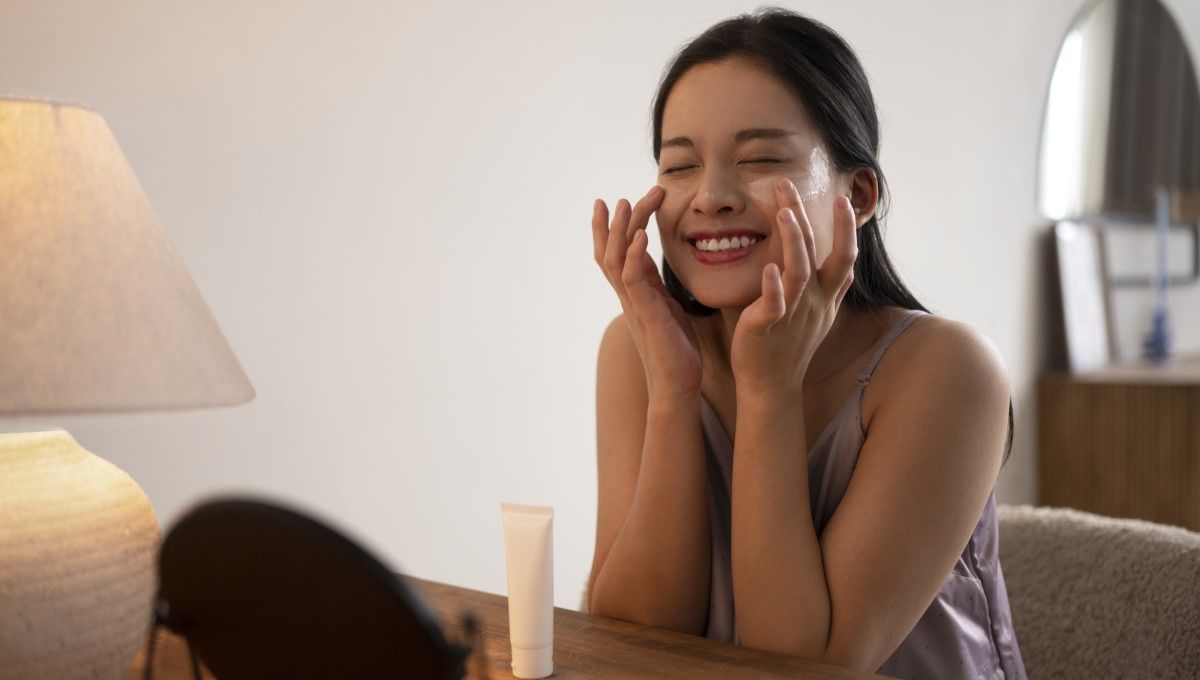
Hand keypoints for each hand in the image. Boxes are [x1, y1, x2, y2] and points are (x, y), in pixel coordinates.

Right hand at [593, 186, 701, 401]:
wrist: (678, 383)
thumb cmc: (676, 347)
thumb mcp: (666, 306)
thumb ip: (655, 283)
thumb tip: (649, 259)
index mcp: (634, 293)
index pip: (614, 255)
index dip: (608, 230)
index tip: (610, 202)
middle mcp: (628, 297)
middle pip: (608, 253)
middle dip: (611, 224)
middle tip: (617, 197)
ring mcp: (635, 305)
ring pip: (617, 261)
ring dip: (621, 231)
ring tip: (626, 204)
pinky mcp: (647, 314)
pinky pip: (634, 280)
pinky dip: (636, 256)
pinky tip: (642, 237)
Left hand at [730, 178, 857, 396]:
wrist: (771, 383)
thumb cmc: (789, 344)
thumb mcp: (818, 312)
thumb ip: (828, 285)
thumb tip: (844, 264)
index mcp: (826, 296)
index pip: (844, 256)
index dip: (846, 229)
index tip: (842, 198)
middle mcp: (814, 302)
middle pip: (818, 253)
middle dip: (806, 216)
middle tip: (788, 184)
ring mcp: (793, 314)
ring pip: (798, 272)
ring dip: (792, 240)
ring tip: (783, 211)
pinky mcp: (768, 326)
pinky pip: (775, 304)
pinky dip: (773, 287)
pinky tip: (769, 269)